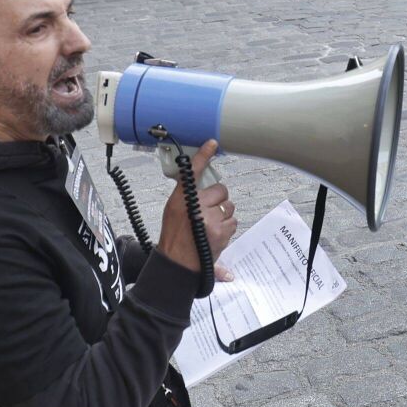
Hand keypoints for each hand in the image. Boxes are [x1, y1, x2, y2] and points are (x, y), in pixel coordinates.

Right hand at [157, 140, 237, 275]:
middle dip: (217, 199)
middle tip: (208, 210)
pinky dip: (227, 226)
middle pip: (221, 190)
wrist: (177, 263)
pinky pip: (233, 221)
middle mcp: (196, 207)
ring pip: (229, 206)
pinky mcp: (222, 232)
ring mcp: (211, 220)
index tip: (212, 144)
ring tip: (211, 224)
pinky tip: (216, 232)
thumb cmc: (173, 236)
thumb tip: (199, 184)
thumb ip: (187, 195)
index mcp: (182, 199)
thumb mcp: (173, 209)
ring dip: (223, 213)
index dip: (203, 156)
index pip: (193, 172)